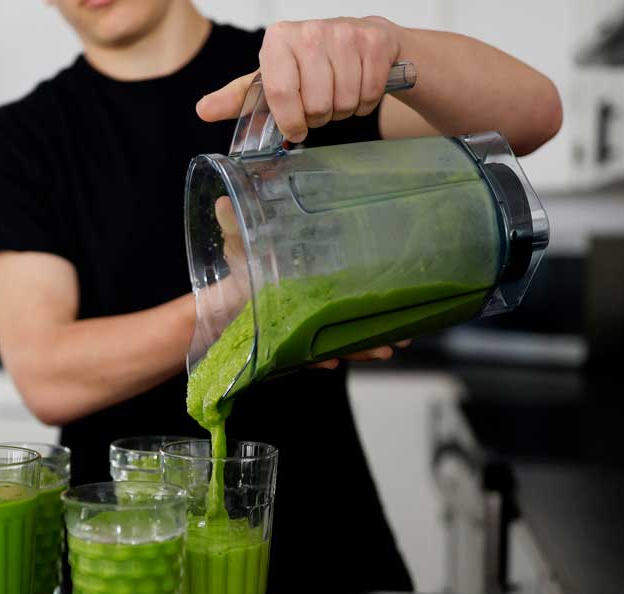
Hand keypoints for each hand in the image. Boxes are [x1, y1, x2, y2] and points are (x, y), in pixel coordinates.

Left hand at [197, 16, 403, 142]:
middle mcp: (310, 31)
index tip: (295, 128)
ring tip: (336, 96)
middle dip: (319, 116)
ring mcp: (344, 34)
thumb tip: (203, 111)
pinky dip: (365, 102)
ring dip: (342, 110)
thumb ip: (237, 97)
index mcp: (278, 40)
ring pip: (343, 102)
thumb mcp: (270, 78)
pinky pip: (369, 94)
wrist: (359, 39)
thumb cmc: (308, 64)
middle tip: (318, 106)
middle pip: (316, 105)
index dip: (291, 121)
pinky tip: (358, 87)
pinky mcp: (373, 41)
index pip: (281, 94)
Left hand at [207, 196, 410, 369]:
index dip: (376, 287)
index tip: (403, 288)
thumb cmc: (238, 274)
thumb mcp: (238, 246)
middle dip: (383, 322)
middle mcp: (318, 302)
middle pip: (357, 313)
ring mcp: (307, 326)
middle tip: (405, 329)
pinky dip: (323, 358)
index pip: (352, 281)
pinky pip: (312, 355)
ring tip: (383, 349)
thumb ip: (235, 227)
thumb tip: (222, 202)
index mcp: (316, 278)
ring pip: (343, 337)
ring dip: (364, 344)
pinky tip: (332, 361)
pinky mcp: (292, 347)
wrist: (218, 307)